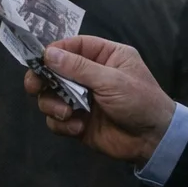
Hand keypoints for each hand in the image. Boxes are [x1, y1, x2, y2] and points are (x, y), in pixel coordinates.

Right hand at [24, 36, 176, 167]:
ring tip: (67, 113)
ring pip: (51, 96)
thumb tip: (48, 53)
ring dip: (53, 104)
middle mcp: (90, 74)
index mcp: (104, 55)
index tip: (39, 59)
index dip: (54, 51)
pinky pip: (57, 120)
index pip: (73, 46)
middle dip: (43, 79)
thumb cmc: (139, 100)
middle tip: (34, 86)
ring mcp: (82, 99)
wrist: (153, 141)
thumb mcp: (111, 80)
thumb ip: (79, 68)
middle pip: (55, 71)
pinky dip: (62, 124)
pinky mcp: (78, 122)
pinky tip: (78, 128)